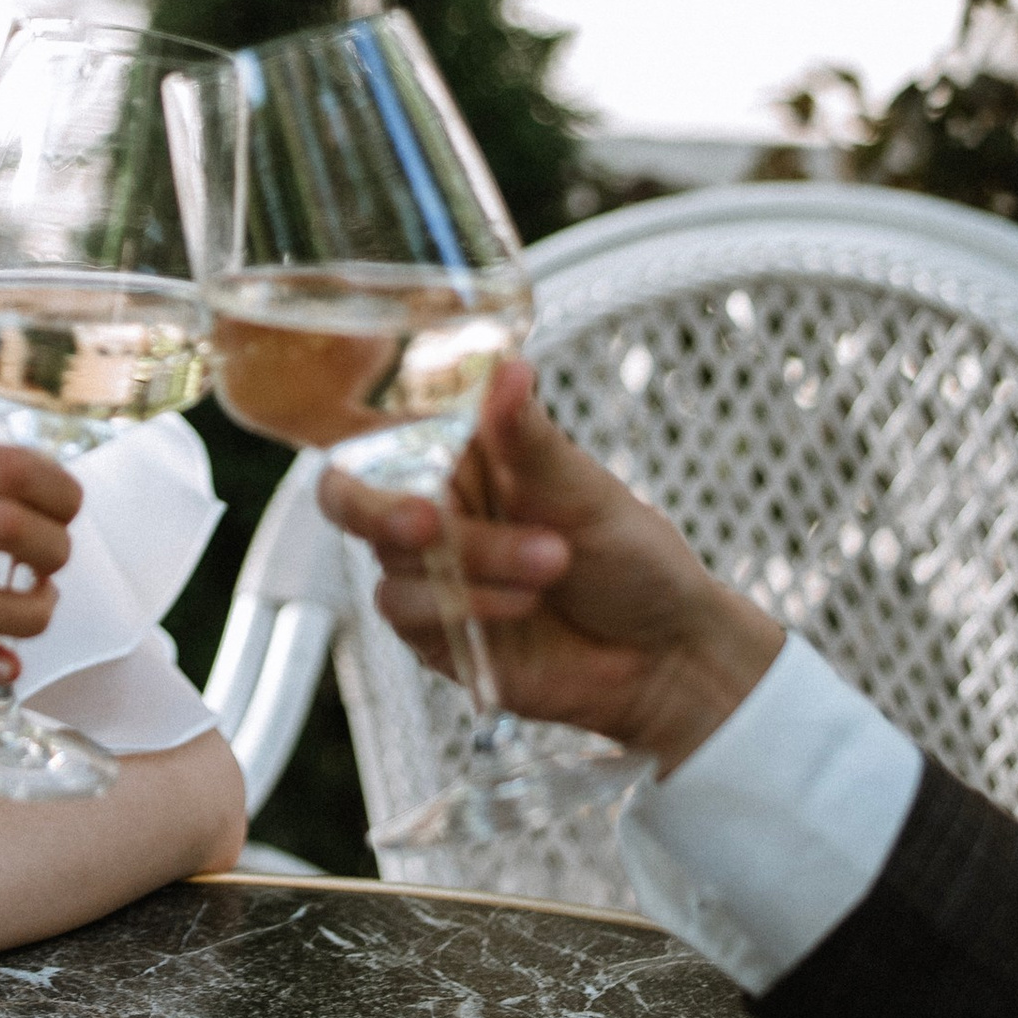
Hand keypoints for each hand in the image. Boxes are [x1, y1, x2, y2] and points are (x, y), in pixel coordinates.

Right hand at [318, 362, 779, 768]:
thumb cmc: (630, 555)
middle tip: (428, 521)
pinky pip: (410, 612)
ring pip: (393, 558)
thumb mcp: (586, 488)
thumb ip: (529, 437)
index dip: (360, 431)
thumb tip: (509, 364)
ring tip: (552, 563)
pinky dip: (467, 604)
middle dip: (380, 508)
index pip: (381, 429)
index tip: (397, 438)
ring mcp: (428, 573)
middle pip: (352, 497)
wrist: (665, 652)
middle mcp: (434, 507)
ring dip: (472, 561)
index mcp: (460, 455)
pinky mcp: (433, 634)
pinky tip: (524, 604)